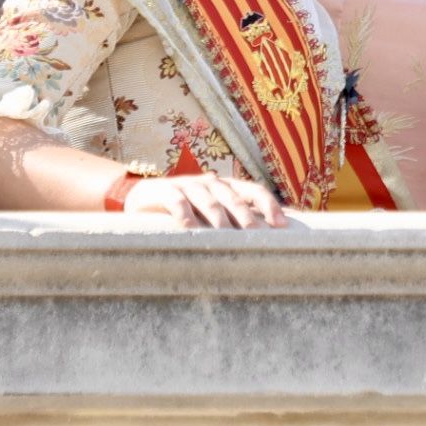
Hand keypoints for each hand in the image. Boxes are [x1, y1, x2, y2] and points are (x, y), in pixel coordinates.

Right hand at [122, 172, 286, 228]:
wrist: (143, 197)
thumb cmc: (187, 210)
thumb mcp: (212, 213)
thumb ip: (234, 221)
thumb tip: (267, 243)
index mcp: (228, 187)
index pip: (254, 191)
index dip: (269, 206)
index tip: (281, 226)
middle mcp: (212, 183)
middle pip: (234, 199)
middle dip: (247, 218)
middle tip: (257, 237)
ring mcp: (189, 185)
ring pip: (209, 201)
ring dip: (219, 220)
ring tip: (227, 236)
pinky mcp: (165, 191)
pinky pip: (178, 203)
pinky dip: (185, 215)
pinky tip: (190, 230)